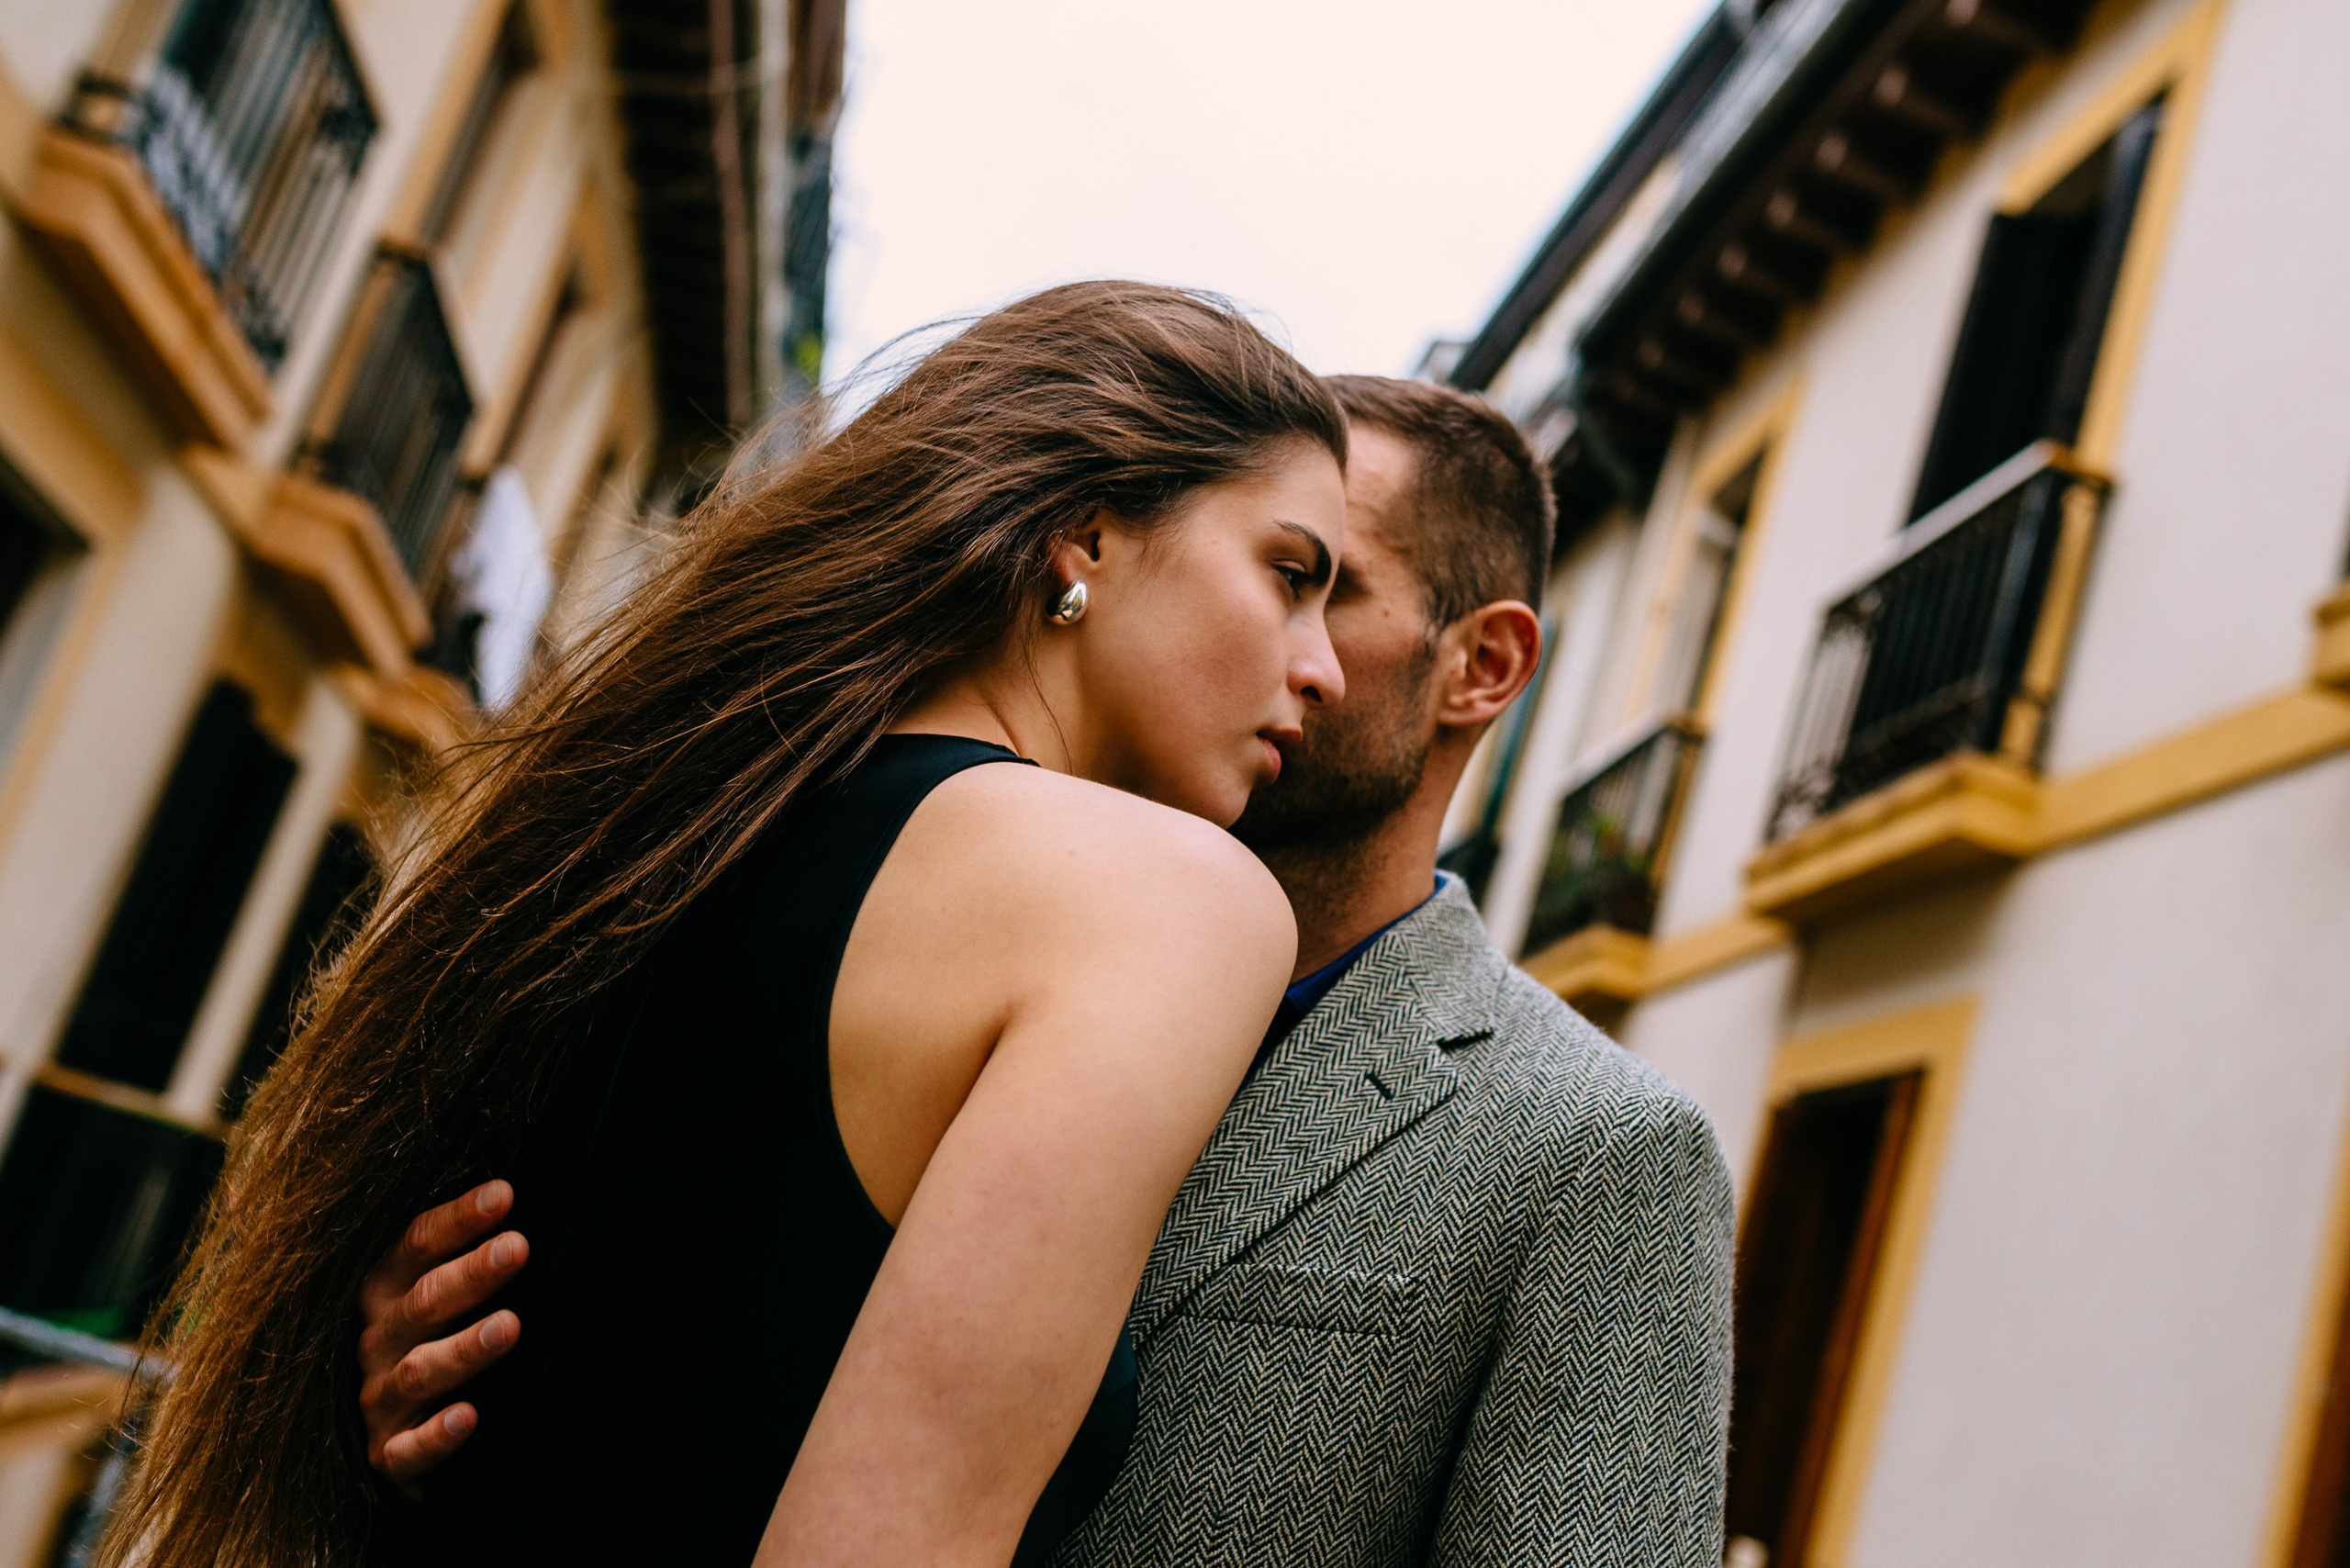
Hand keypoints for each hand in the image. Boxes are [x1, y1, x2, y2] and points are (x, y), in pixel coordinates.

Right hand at [357, 1180, 529, 1493]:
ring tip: (509, 1326)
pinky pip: (409, 1448)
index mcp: (388, 1290)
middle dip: (470, 1273)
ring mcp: (379, 1396)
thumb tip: (524, 1216)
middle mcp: (378, 1338)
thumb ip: (471, 1260)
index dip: (458, 1219)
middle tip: (517, 1248)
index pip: (416, 1244)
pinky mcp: (389, 1452)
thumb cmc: (438, 1343)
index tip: (504, 1195)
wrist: (404, 1439)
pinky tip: (469, 1418)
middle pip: (423, 1300)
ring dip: (465, 1349)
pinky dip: (437, 1435)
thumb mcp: (446, 1297)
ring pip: (420, 1371)